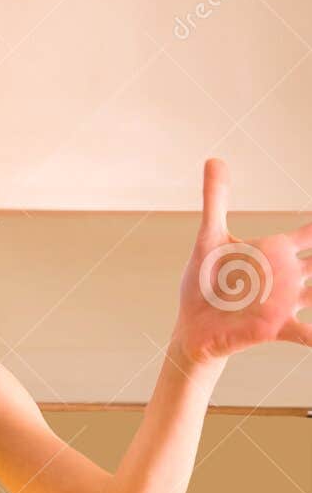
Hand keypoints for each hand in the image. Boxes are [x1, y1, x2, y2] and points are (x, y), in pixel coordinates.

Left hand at [171, 158, 311, 365]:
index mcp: (274, 253)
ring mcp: (283, 303)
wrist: (191, 328)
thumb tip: (213, 159)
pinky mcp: (274, 327)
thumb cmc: (203, 285)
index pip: (309, 234)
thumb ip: (216, 201)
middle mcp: (286, 277)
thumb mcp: (209, 238)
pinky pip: (304, 332)